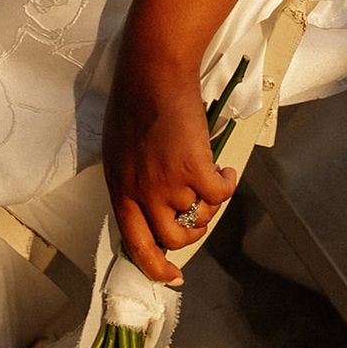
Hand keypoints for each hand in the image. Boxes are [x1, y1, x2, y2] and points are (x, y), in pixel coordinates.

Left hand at [103, 48, 236, 284]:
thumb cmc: (135, 102)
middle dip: (192, 233)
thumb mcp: (119, 151)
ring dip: (210, 202)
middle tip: (200, 212)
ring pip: (200, 215)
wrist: (153, 71)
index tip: (171, 276)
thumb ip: (132, 182)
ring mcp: (168, 183)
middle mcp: (141, 193)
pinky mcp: (194, 168)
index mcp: (119, 190)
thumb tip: (153, 206)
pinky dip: (227, 184)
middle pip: (173, 238)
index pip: (135, 244)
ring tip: (209, 175)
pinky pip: (220, 195)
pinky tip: (223, 169)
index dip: (156, 266)